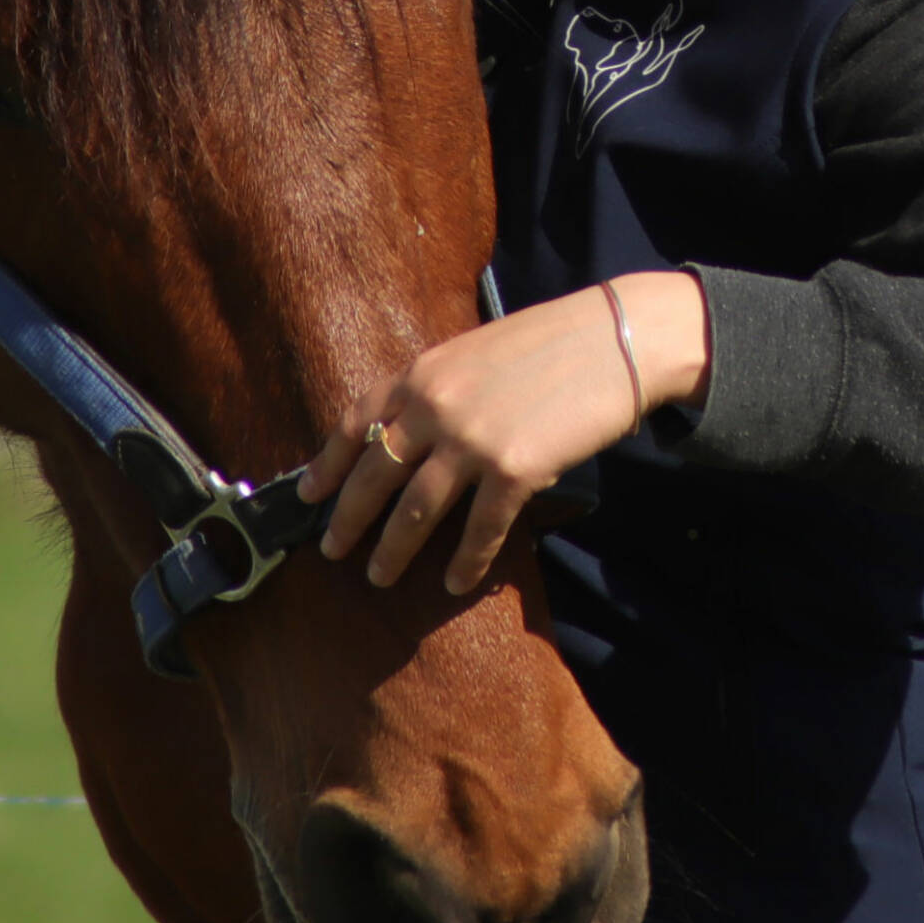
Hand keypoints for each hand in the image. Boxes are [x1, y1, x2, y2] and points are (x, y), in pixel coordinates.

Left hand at [299, 271, 711, 596]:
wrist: (614, 340)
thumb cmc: (548, 343)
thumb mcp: (473, 352)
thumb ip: (436, 388)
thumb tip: (406, 433)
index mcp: (421, 372)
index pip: (355, 422)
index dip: (327, 464)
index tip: (309, 496)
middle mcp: (435, 405)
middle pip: (374, 475)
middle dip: (349, 519)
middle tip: (332, 550)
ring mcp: (472, 440)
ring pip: (416, 510)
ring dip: (394, 550)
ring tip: (379, 576)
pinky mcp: (514, 470)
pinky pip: (479, 529)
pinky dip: (464, 561)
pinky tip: (453, 581)